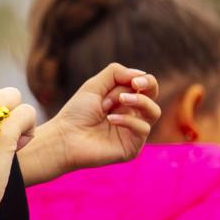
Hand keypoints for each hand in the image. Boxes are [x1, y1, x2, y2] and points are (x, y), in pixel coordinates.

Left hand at [18, 64, 159, 185]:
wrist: (65, 137)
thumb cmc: (77, 112)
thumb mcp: (94, 86)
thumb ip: (115, 74)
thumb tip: (141, 74)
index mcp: (122, 99)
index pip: (144, 85)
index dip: (143, 80)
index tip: (133, 81)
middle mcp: (131, 113)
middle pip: (153, 96)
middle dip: (148, 86)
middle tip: (135, 84)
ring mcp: (133, 130)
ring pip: (154, 112)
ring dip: (138, 101)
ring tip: (119, 100)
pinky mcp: (133, 146)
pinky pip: (143, 128)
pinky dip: (127, 120)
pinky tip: (110, 119)